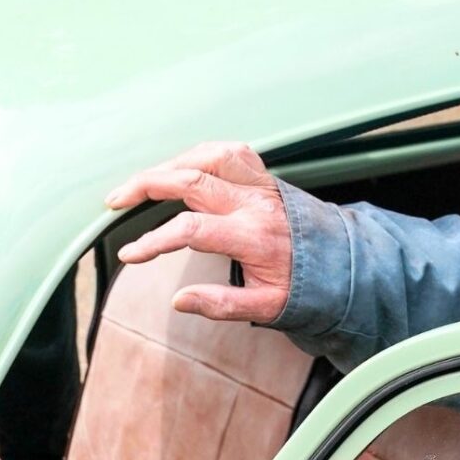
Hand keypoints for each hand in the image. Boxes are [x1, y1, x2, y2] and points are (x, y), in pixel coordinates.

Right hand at [105, 141, 289, 322]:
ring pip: (210, 155)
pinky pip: (231, 151)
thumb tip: (179, 300)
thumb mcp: (267, 308)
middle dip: (147, 185)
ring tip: (142, 182)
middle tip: (115, 200)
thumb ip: (222, 305)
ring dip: (172, 163)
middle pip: (193, 179)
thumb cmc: (304, 287)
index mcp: (254, 236)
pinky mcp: (266, 177)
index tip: (129, 254)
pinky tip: (180, 166)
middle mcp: (256, 203)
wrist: (344, 264)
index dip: (154, 240)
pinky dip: (200, 154)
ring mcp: (262, 185)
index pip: (192, 229)